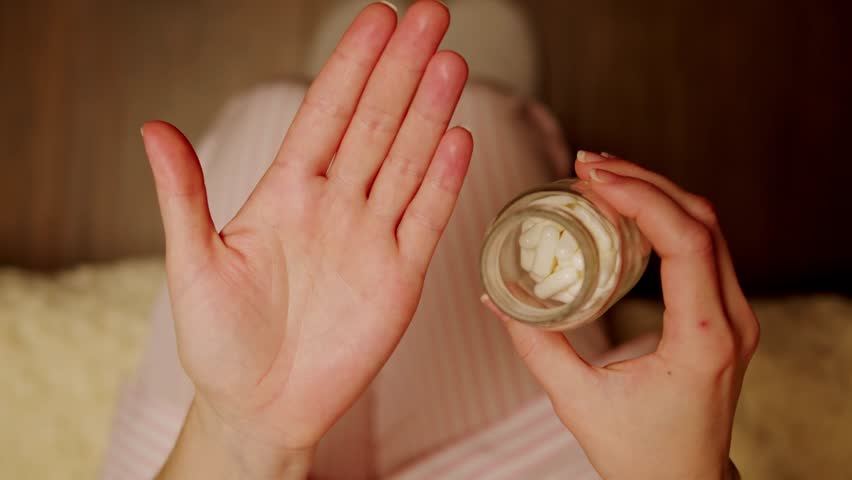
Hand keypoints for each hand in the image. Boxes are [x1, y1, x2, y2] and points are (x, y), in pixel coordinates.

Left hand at [142, 2, 469, 477]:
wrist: (260, 408)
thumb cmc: (220, 342)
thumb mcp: (193, 264)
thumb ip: (184, 195)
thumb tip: (153, 128)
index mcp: (285, 193)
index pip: (325, 113)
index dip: (352, 65)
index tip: (377, 18)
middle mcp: (335, 205)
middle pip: (375, 123)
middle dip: (402, 68)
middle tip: (431, 16)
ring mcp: (371, 238)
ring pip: (406, 161)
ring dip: (429, 112)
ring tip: (451, 62)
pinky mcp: (400, 278)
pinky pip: (426, 219)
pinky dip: (443, 180)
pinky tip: (458, 139)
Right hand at [483, 152, 758, 479]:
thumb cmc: (638, 452)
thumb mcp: (576, 400)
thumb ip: (533, 344)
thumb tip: (493, 294)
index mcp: (703, 339)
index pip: (686, 242)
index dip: (641, 196)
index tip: (593, 176)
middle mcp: (732, 320)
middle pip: (702, 219)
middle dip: (644, 180)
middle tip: (588, 164)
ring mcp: (736, 315)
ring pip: (708, 226)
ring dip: (656, 192)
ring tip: (602, 176)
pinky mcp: (726, 315)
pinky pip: (703, 246)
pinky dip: (665, 216)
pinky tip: (627, 207)